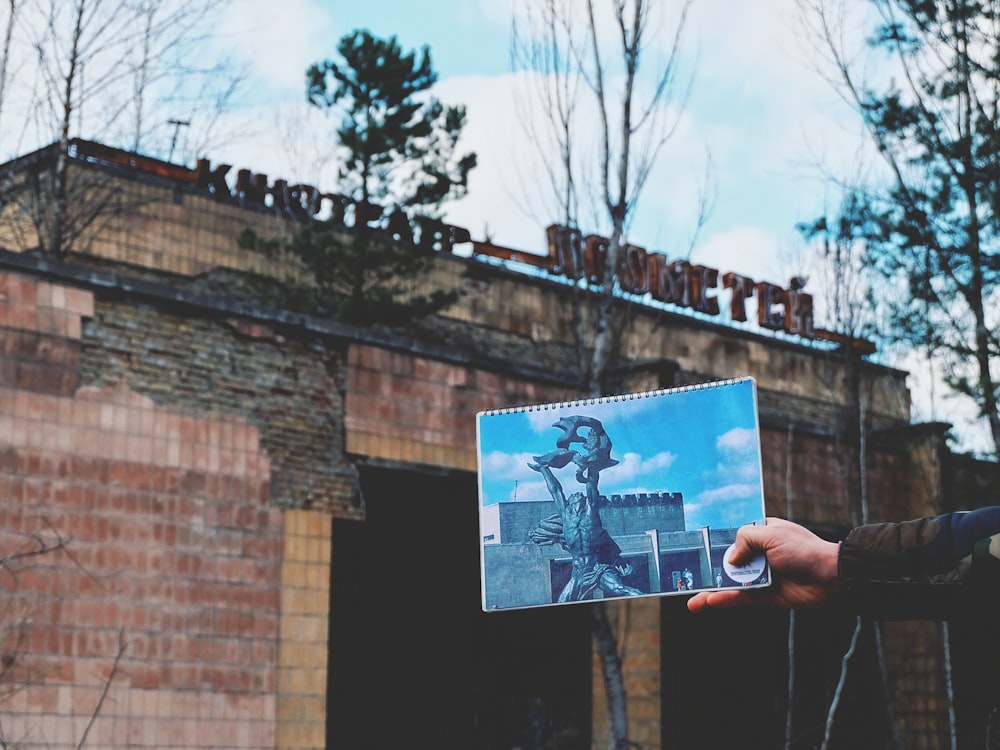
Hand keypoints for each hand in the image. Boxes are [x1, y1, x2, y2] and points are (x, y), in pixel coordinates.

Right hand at [687, 517, 839, 611]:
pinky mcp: (765, 596)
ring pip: (730, 583)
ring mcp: (761, 576)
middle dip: (706, 571)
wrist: (832, 579)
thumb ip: (745, 540)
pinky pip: (741, 598)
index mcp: (762, 534)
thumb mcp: (771, 535)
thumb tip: (729, 558)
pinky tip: (710, 601)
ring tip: (692, 600)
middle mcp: (759, 555)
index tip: (692, 547)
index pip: (733, 537)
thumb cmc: (804, 550)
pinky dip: (726, 600)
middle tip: (684, 578)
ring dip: (711, 591)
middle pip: (727, 563)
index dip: (713, 542)